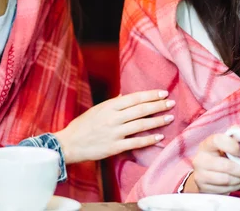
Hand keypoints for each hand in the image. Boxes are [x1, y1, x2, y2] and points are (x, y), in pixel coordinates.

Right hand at [54, 90, 174, 163]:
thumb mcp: (97, 109)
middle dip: (158, 106)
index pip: (135, 98)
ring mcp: (114, 132)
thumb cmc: (82, 125)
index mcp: (109, 106)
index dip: (150, 95)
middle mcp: (113, 118)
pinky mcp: (114, 147)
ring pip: (141, 125)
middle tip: (171, 103)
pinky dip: (149, 140)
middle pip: (141, 110)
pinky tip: (159, 137)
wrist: (69, 144)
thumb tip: (125, 96)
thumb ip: (113, 103)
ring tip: (169, 118)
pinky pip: (135, 143)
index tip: (163, 93)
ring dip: (157, 121)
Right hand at [184, 133, 239, 193]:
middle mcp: (200, 159)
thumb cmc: (220, 156)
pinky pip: (224, 190)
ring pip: (226, 179)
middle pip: (226, 166)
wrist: (206, 173)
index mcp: (207, 144)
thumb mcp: (225, 143)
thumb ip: (235, 136)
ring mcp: (200, 175)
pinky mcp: (203, 188)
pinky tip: (236, 182)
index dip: (232, 146)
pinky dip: (234, 187)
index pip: (218, 140)